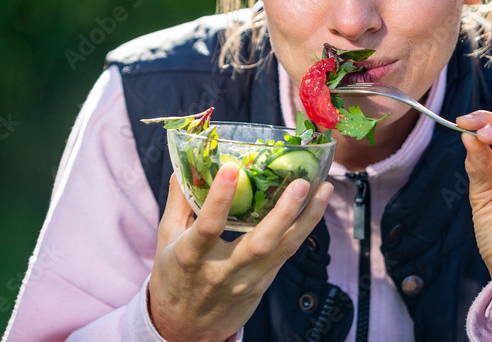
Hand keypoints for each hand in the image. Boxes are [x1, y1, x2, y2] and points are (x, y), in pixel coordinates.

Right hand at [147, 163, 333, 341]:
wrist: (186, 328)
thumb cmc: (175, 277)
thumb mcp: (167, 240)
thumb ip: (178, 203)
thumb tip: (182, 166)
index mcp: (192, 256)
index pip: (207, 226)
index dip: (219, 198)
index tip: (231, 168)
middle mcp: (223, 270)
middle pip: (259, 243)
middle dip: (283, 213)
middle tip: (300, 183)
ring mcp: (247, 280)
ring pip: (283, 250)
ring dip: (307, 219)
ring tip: (324, 189)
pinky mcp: (263, 283)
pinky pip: (287, 254)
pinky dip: (303, 229)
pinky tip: (316, 207)